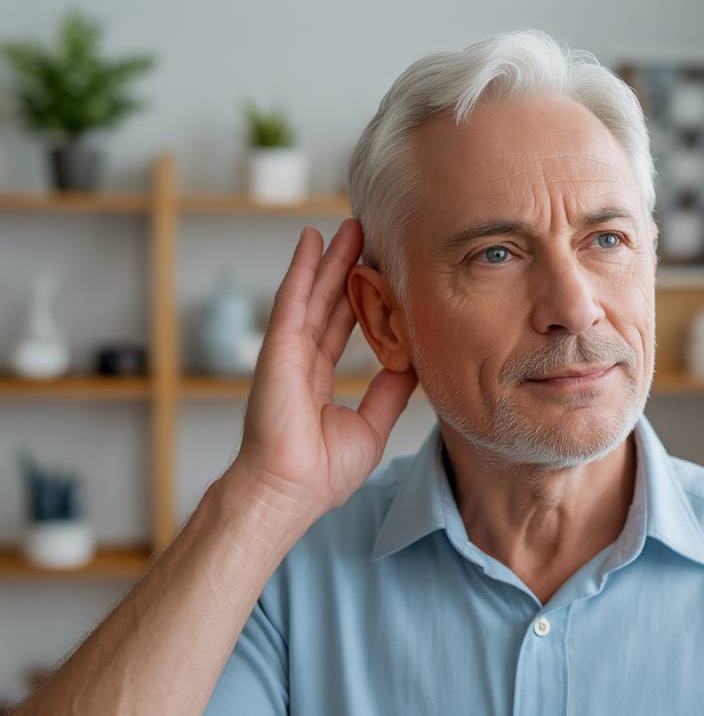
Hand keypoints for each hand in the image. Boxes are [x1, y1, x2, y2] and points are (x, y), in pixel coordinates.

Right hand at [228, 220, 417, 521]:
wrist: (291, 490)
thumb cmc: (323, 471)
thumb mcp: (372, 425)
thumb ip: (390, 392)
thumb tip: (413, 365)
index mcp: (320, 382)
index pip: (344, 329)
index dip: (361, 301)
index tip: (381, 275)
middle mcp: (303, 361)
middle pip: (330, 303)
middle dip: (348, 269)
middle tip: (368, 236)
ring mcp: (288, 352)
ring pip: (314, 293)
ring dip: (330, 258)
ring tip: (350, 225)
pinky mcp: (278, 347)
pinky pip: (293, 298)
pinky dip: (302, 267)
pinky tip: (312, 240)